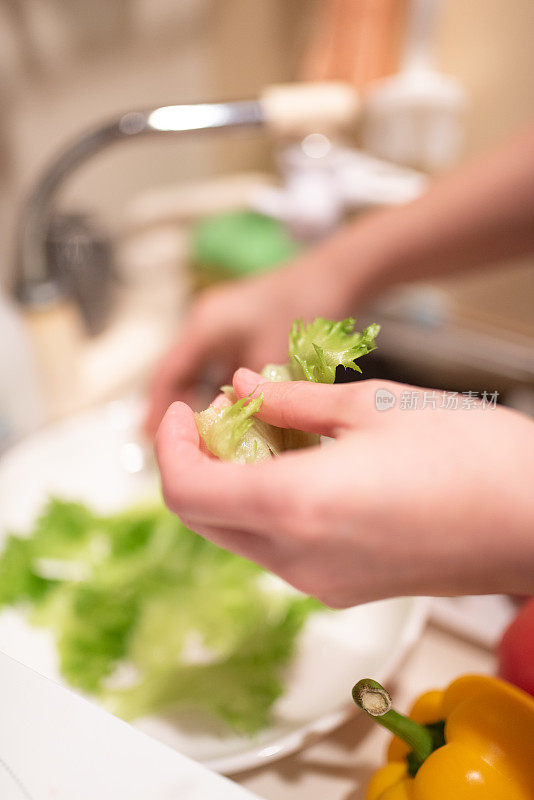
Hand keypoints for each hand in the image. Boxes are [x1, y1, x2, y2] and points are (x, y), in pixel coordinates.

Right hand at [143, 261, 343, 435]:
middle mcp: (207, 323)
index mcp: (203, 327)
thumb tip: (232, 430)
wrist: (334, 276)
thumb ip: (246, 396)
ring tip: (202, 434)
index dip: (158, 408)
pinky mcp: (245, 327)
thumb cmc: (300, 309)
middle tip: (180, 442)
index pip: (168, 374)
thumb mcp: (269, 359)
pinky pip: (223, 365)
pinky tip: (233, 412)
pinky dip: (223, 389)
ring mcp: (226, 324)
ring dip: (201, 399)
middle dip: (178, 407)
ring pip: (202, 371)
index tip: (156, 438)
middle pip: (179, 373)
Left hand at [156, 371, 533, 606]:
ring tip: (266, 432)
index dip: (169, 446)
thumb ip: (291, 400)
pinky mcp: (346, 589)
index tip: (184, 409)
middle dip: (197, 463)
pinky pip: (280, 550)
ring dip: (233, 485)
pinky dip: (268, 508)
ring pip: (240, 535)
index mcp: (293, 508)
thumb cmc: (468, 454)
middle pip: (204, 518)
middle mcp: (296, 560)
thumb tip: (242, 390)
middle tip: (222, 415)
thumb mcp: (371, 405)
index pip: (185, 491)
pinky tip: (301, 467)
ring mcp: (321, 583)